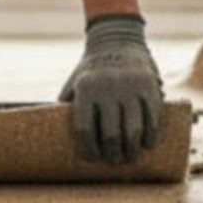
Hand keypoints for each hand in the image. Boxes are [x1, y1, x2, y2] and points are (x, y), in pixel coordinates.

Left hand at [59, 16, 164, 163]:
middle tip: (114, 162)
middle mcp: (107, 87)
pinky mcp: (149, 85)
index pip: (85, 129)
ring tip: (130, 158)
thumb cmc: (91, 70)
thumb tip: (51, 138)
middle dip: (113, 154)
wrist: (116, 40)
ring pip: (133, 129)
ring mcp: (130, 86)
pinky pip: (152, 117)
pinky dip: (150, 134)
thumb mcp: (74, 83)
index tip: (94, 159)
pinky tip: (146, 144)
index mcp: (85, 88)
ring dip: (132, 150)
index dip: (89, 149)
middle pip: (110, 134)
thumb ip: (66, 107)